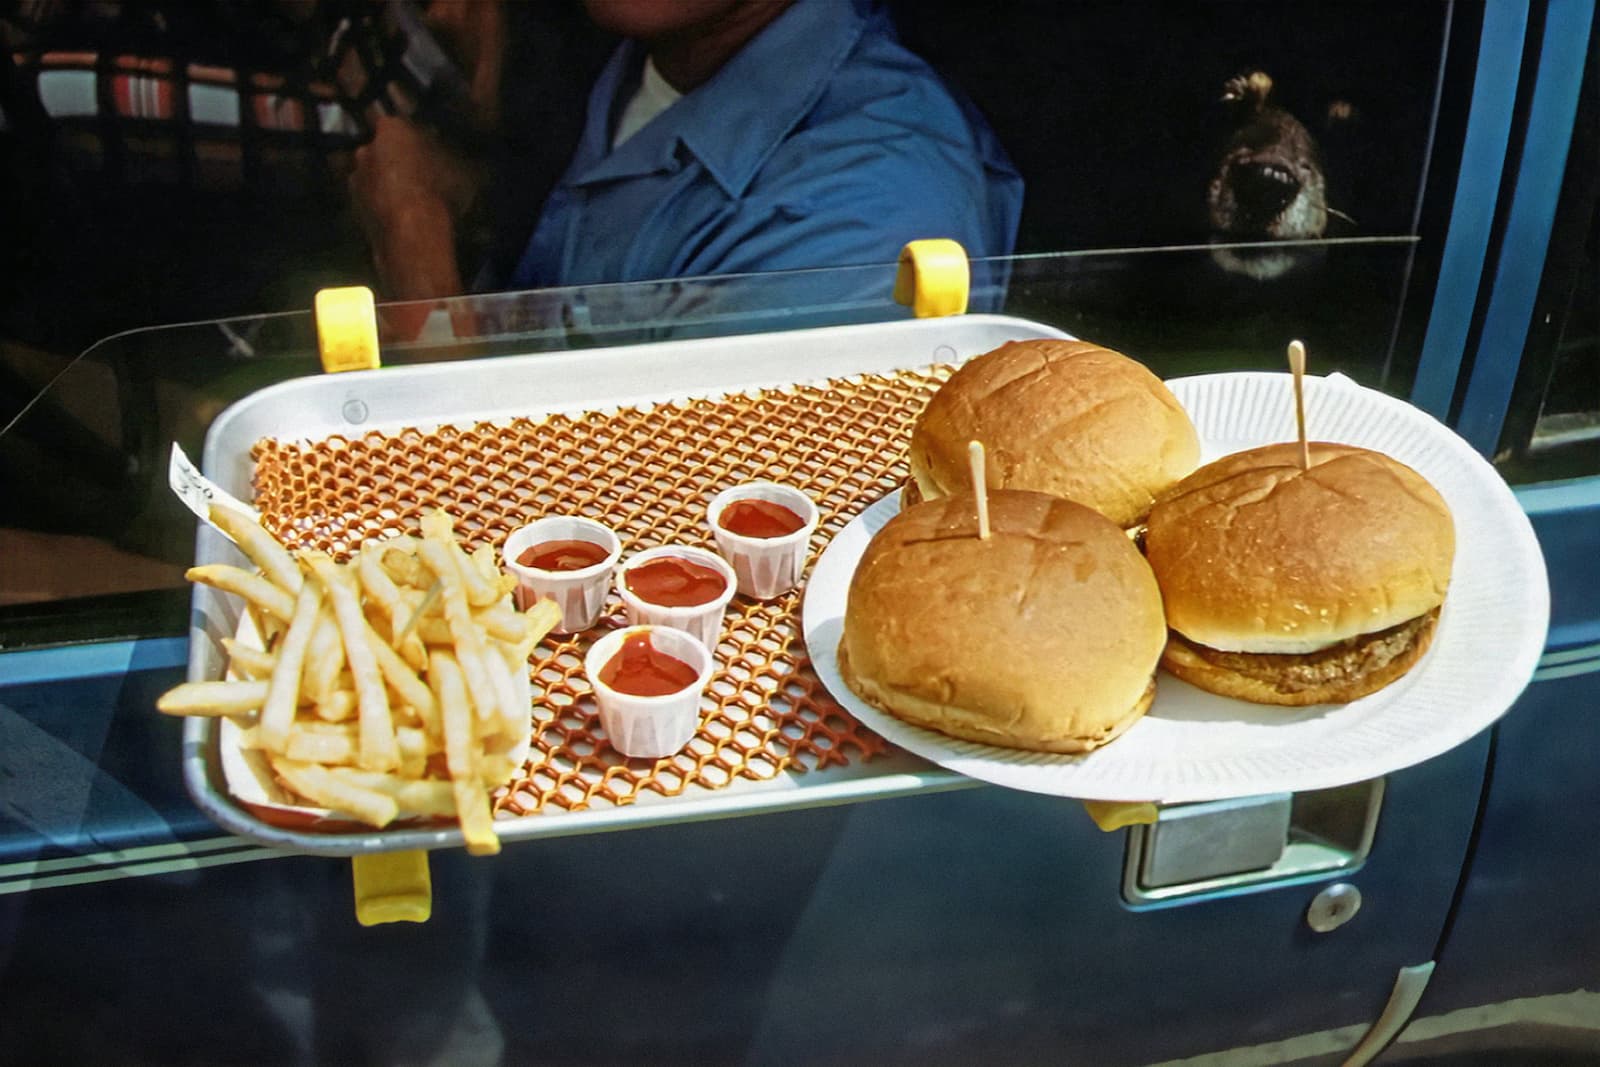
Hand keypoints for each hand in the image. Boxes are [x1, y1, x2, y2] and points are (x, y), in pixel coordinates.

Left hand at [348, 114, 481, 298]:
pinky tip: (401, 218)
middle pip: (379, 148)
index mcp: (390, 129)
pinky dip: (381, 206)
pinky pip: (370, 201)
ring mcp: (355, 181)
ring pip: (372, 176)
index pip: (393, 119)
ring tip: (408, 200)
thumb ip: (449, 151)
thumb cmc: (438, 191)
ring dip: (384, 183)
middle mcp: (365, 150)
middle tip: (416, 172)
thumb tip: (455, 146)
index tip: (421, 143)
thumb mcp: (462, 166)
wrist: (413, 236)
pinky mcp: (354, 209)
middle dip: (393, 157)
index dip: (408, 133)